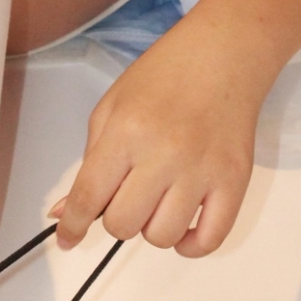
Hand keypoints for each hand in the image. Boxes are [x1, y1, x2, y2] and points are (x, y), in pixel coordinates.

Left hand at [49, 15, 271, 257]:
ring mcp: (201, 171)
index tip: (67, 239)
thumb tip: (66, 212)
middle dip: (115, 218)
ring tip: (157, 201)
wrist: (221, 55)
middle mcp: (163, 154)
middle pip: (123, 224)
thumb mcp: (112, 107)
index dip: (72, 225)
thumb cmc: (162, 76)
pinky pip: (210, 240)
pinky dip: (191, 245)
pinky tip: (183, 226)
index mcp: (126, 132)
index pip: (89, 196)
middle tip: (125, 196)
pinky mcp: (234, 181)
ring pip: (163, 236)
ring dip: (152, 228)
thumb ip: (90, 161)